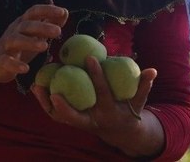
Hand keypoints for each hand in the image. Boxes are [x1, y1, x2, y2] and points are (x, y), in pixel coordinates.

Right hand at [0, 4, 67, 82]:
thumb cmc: (20, 45)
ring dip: (29, 42)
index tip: (62, 12)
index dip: (47, 10)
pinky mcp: (1, 61)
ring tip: (45, 46)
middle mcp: (14, 31)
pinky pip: (6, 61)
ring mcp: (6, 45)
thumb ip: (49, 23)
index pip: (34, 11)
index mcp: (23, 23)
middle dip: (42, 27)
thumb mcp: (35, 33)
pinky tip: (25, 68)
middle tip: (58, 31)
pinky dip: (15, 64)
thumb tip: (65, 12)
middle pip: (26, 25)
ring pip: (15, 40)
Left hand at [31, 56, 157, 146]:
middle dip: (62, 104)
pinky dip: (46, 102)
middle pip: (74, 116)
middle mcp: (93, 120)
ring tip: (37, 85)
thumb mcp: (138, 102)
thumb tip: (153, 70)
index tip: (90, 57)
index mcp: (109, 112)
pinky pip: (56, 114)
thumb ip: (144, 86)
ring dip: (47, 103)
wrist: (120, 132)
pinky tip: (38, 87)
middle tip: (51, 85)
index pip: (103, 92)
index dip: (97, 75)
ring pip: (60, 117)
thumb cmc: (128, 111)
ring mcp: (81, 123)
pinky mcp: (72, 122)